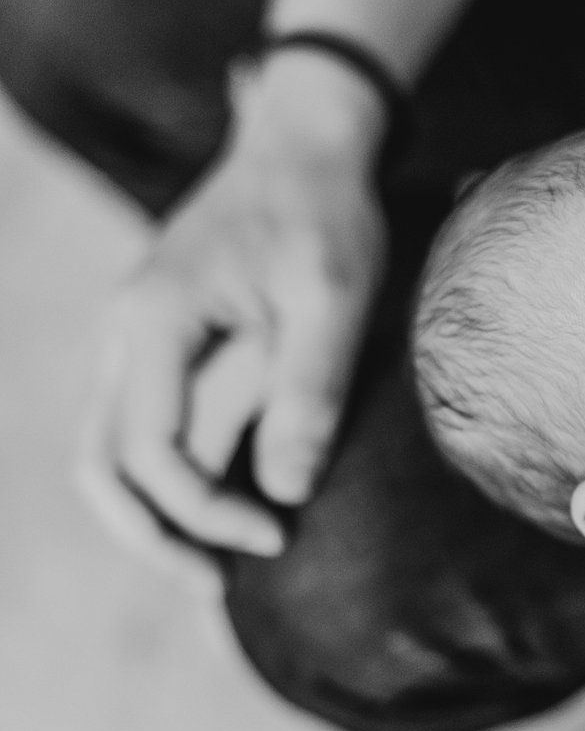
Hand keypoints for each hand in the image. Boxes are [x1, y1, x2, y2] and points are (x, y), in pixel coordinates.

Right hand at [77, 50, 388, 583]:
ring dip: (153, 510)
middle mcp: (125, 330)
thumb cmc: (326, 214)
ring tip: (214, 558)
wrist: (305, 144)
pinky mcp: (159, 332)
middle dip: (155, 535)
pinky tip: (218, 494)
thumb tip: (284, 492)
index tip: (278, 534)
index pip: (153, 454)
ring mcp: (133, 330)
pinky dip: (165, 470)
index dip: (207, 512)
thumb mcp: (334, 299)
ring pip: (110, 445)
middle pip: (104, 463)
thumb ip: (306, 392)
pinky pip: (138, 418)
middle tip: (217, 587)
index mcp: (156, 320)